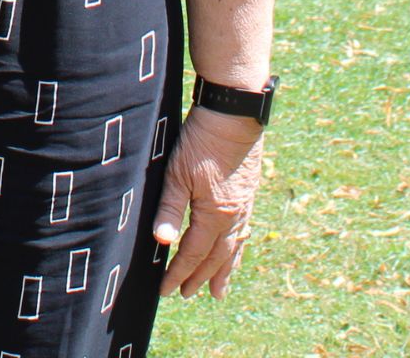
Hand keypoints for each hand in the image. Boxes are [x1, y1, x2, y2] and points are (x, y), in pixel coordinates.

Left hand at [152, 106, 264, 298]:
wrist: (234, 115)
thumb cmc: (202, 142)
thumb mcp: (178, 174)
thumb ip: (170, 209)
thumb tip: (161, 242)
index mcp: (214, 215)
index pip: (193, 253)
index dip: (179, 273)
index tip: (167, 290)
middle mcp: (233, 216)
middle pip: (216, 256)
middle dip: (201, 278)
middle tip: (189, 295)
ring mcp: (244, 206)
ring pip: (234, 247)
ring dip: (224, 270)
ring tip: (219, 290)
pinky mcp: (248, 193)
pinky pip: (244, 231)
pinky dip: (238, 247)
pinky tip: (236, 249)